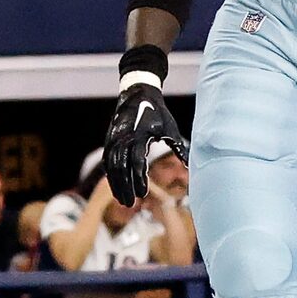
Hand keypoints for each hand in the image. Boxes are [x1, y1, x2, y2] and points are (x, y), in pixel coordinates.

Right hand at [103, 79, 183, 206]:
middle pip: (121, 168)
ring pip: (112, 166)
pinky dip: (111, 176)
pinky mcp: (110, 140)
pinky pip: (108, 161)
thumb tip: (189, 166)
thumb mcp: (170, 128)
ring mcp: (114, 139)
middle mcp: (124, 138)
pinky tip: (116, 187)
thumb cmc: (158, 112)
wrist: (137, 93)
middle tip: (131, 204)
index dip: (139, 179)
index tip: (143, 194)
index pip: (137, 162)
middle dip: (126, 187)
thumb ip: (178, 148)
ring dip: (117, 185)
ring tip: (124, 201)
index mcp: (140, 135)